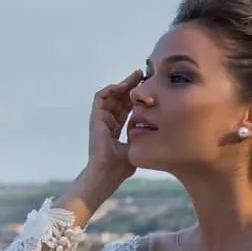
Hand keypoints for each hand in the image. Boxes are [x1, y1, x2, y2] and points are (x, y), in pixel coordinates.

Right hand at [80, 70, 142, 199]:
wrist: (106, 175)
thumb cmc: (119, 168)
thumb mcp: (136, 148)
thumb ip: (141, 138)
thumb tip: (155, 130)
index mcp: (115, 130)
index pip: (126, 109)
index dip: (136, 98)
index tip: (148, 90)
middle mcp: (107, 123)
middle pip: (119, 99)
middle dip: (131, 87)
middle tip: (143, 75)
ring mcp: (100, 120)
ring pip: (111, 96)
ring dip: (123, 85)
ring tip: (135, 77)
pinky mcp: (95, 118)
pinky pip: (101, 98)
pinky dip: (111, 90)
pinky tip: (123, 86)